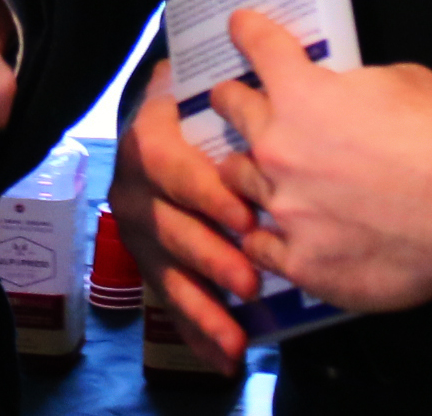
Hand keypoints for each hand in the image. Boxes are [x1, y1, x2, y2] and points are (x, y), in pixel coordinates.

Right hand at [109, 56, 260, 373]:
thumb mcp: (211, 76)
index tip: (245, 218)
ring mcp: (137, 223)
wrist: (162, 108)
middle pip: (165, 223)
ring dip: (201, 301)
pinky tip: (223, 358)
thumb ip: (246, 80)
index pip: (169, 163)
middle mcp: (132, 179)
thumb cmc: (204, 93)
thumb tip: (299, 72)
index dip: (204, 193)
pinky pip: (168, 296)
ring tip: (236, 333)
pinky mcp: (147, 256)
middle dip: (209, 254)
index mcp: (148, 130)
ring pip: (163, 266)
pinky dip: (195, 328)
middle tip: (250, 280)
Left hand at [206, 9, 431, 313]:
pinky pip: (260, 247)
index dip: (248, 32)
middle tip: (237, 103)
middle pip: (231, 110)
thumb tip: (341, 97)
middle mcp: (279, 147)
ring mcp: (285, 208)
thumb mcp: (399, 80)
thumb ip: (351, 86)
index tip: (241, 27)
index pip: (258, 46)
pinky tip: (275, 235)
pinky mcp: (301, 261)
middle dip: (234, 101)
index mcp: (301, 94)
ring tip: (261, 174)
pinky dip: (266, 238)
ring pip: (236, 179)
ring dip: (249, 171)